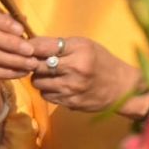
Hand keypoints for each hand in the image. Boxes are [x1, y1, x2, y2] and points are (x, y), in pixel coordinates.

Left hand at [28, 35, 146, 114]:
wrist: (122, 88)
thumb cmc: (101, 62)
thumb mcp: (84, 45)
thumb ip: (59, 45)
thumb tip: (30, 45)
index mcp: (79, 50)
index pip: (43, 47)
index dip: (30, 47)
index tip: (25, 48)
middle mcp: (75, 69)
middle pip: (37, 66)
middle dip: (33, 63)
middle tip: (37, 62)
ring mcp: (72, 88)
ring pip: (38, 82)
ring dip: (40, 78)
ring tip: (49, 74)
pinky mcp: (71, 103)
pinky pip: (46, 95)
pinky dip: (47, 90)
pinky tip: (57, 86)